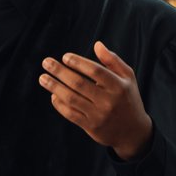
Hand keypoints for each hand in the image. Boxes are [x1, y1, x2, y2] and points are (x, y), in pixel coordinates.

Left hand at [38, 41, 152, 159]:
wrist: (133, 131)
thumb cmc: (127, 98)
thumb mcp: (127, 78)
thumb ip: (113, 60)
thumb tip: (97, 44)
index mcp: (118, 86)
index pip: (95, 71)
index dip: (78, 62)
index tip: (65, 57)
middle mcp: (109, 101)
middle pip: (79, 83)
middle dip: (60, 72)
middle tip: (46, 62)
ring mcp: (99, 115)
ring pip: (71, 99)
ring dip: (54, 87)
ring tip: (43, 78)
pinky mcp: (91, 127)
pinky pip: (71, 114)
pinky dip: (59, 104)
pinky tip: (53, 95)